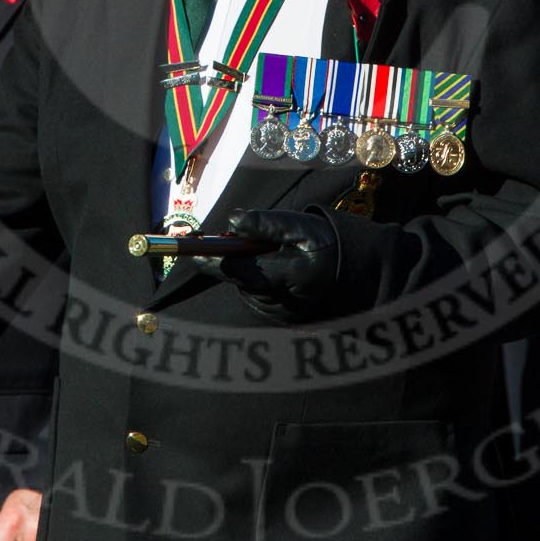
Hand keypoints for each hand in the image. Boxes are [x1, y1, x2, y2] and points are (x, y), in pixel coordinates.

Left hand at [219, 208, 338, 314]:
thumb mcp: (300, 225)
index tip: (191, 249)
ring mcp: (282, 314)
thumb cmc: (324, 243)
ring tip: (267, 254)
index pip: (241, 269)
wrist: (348, 273)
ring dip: (244, 269)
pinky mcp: (279, 319)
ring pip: (245, 287)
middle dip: (229, 258)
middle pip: (239, 279)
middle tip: (228, 238)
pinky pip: (254, 296)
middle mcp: (285, 301)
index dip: (213, 258)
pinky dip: (254, 281)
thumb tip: (233, 221)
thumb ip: (266, 223)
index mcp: (293, 274)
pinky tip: (272, 270)